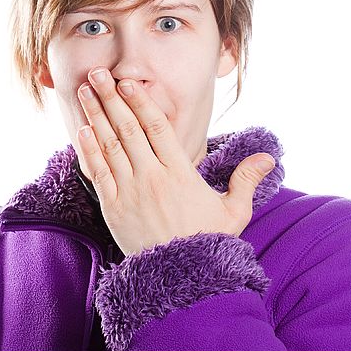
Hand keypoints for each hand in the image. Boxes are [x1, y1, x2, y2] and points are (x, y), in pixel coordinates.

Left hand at [74, 67, 275, 255]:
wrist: (181, 279)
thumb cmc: (208, 242)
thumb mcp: (234, 211)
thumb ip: (246, 180)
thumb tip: (268, 158)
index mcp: (180, 173)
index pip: (157, 127)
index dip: (142, 101)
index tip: (129, 82)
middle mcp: (153, 177)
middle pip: (129, 128)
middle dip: (111, 97)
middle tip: (100, 72)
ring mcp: (130, 192)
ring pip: (110, 145)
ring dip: (96, 115)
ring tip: (86, 90)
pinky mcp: (114, 208)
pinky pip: (98, 172)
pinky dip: (89, 149)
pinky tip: (81, 130)